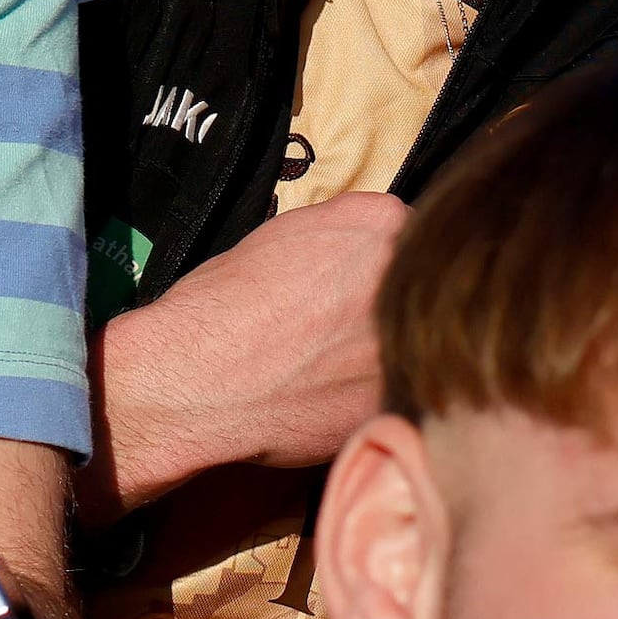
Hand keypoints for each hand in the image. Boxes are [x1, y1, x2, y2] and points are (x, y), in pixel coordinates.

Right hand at [88, 190, 408, 514]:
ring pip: (420, 342)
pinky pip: (405, 392)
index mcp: (377, 221)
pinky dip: (375, 395)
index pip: (411, 235)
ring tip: (336, 365)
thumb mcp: (285, 237)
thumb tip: (364, 253)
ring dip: (386, 352)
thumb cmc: (220, 311)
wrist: (194, 380)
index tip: (362, 286)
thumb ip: (343, 235)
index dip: (384, 265)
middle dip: (391, 308)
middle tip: (347, 330)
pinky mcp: (399, 394)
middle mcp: (402, 273)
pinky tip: (334, 397)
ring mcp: (407, 334)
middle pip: (423, 286)